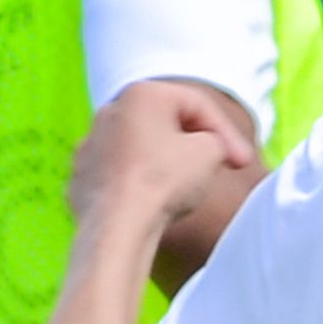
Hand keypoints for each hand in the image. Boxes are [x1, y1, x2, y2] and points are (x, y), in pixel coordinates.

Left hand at [74, 78, 264, 287]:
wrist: (116, 229)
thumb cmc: (163, 182)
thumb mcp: (210, 153)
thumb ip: (216, 140)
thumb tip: (206, 148)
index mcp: (141, 94)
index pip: (197, 104)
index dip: (227, 132)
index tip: (242, 162)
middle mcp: (109, 111)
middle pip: (164, 123)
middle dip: (193, 144)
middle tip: (216, 169)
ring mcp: (90, 144)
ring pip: (138, 148)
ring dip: (163, 163)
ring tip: (182, 190)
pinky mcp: (80, 176)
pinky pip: (118, 174)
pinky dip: (136, 184)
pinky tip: (151, 205)